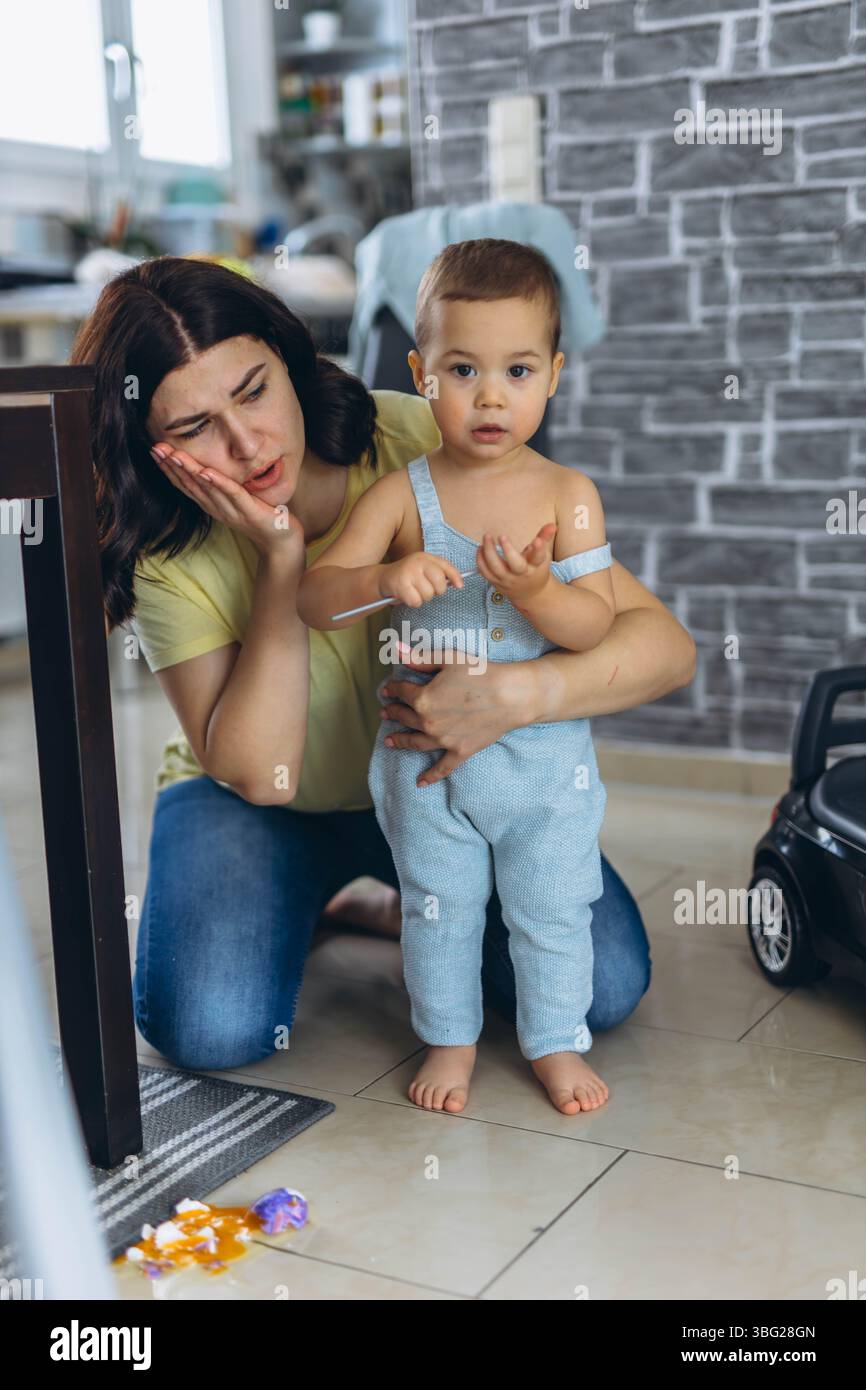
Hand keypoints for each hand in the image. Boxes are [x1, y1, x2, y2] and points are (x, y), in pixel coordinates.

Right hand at [150, 443, 305, 572]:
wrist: (281, 541)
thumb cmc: (259, 516)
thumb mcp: (235, 499)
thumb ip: (221, 486)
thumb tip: (208, 467)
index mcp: (212, 504)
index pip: (186, 485)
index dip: (169, 469)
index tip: (155, 451)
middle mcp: (217, 508)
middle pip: (190, 485)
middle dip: (171, 466)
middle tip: (156, 448)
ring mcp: (231, 511)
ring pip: (206, 488)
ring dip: (189, 471)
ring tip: (174, 455)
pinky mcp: (249, 511)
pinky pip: (231, 494)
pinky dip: (218, 483)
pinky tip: (205, 471)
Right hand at [378, 552, 464, 607]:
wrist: (383, 578)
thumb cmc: (409, 576)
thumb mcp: (424, 568)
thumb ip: (441, 572)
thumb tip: (459, 584)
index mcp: (425, 557)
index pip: (446, 566)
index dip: (455, 577)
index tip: (460, 586)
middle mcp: (418, 562)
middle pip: (440, 583)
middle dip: (437, 591)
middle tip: (427, 589)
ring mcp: (409, 573)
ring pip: (428, 594)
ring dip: (423, 597)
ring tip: (414, 591)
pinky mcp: (401, 585)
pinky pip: (416, 601)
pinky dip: (413, 602)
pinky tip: (407, 595)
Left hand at [378, 650, 538, 785]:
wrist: (510, 696)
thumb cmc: (481, 673)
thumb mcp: (448, 659)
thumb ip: (420, 658)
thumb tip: (396, 650)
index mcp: (423, 699)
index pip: (402, 692)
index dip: (393, 689)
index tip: (387, 689)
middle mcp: (428, 723)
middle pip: (405, 717)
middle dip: (393, 713)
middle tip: (385, 712)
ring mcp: (443, 740)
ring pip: (415, 742)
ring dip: (400, 741)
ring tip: (389, 741)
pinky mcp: (459, 751)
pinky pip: (442, 768)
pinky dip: (430, 776)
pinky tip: (420, 783)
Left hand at [476, 523, 556, 604]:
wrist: (530, 594)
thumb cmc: (535, 570)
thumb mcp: (542, 555)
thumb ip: (544, 538)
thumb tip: (552, 525)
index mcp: (535, 566)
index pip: (538, 557)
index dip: (538, 549)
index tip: (536, 541)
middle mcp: (521, 574)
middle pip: (516, 565)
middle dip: (508, 551)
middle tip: (502, 536)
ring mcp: (507, 579)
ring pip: (496, 568)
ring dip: (489, 552)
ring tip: (487, 537)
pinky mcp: (496, 582)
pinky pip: (485, 572)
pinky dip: (480, 560)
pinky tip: (480, 548)